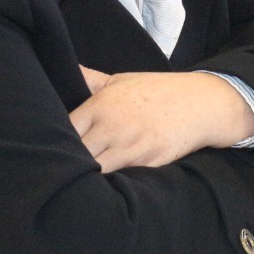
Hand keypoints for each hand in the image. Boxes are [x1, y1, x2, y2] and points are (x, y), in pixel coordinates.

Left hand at [69, 66, 253, 171]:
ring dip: (86, 177)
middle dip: (66, 162)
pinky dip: (110, 184)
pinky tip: (103, 186)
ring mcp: (131, 148)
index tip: (52, 145)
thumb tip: (63, 68)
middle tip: (61, 167)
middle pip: (76, 155)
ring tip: (78, 181)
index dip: (55, 140)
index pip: (64, 130)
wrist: (201, 103)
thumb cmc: (158, 90)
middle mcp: (113, 128)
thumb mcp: (121, 79)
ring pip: (94, 172)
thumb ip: (89, 79)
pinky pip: (120, 180)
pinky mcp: (147, 164)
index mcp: (102, 105)